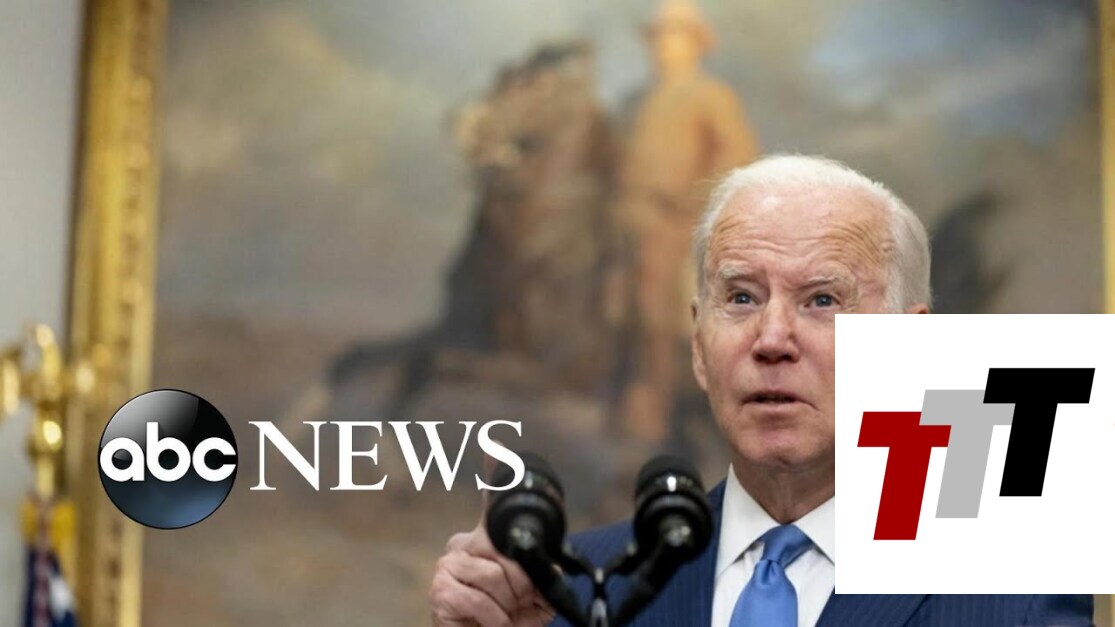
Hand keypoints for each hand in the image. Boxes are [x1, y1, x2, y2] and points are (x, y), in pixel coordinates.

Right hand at [429, 457, 555, 625]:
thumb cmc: (513, 618)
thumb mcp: (537, 590)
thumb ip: (540, 565)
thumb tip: (548, 554)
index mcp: (485, 538)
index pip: (493, 500)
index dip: (497, 468)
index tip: (495, 442)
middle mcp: (463, 544)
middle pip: (506, 548)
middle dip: (522, 583)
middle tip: (519, 602)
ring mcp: (447, 565)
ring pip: (494, 575)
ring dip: (507, 605)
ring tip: (503, 615)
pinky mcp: (440, 589)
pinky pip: (477, 598)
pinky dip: (491, 617)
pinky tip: (490, 623)